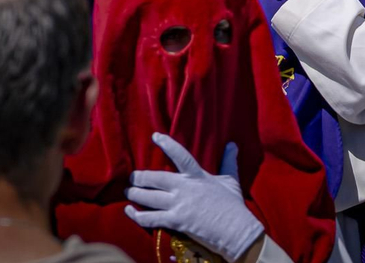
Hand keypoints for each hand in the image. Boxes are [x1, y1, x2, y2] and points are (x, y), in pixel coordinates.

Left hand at [125, 133, 264, 262]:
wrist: (235, 228)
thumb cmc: (233, 204)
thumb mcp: (231, 180)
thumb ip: (228, 162)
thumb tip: (232, 145)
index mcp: (197, 176)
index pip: (180, 155)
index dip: (167, 144)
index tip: (155, 136)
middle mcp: (184, 188)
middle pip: (155, 178)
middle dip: (140, 177)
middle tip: (132, 177)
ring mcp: (178, 205)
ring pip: (148, 197)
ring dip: (135, 194)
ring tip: (129, 191)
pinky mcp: (175, 221)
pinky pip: (150, 218)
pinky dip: (137, 215)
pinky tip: (130, 211)